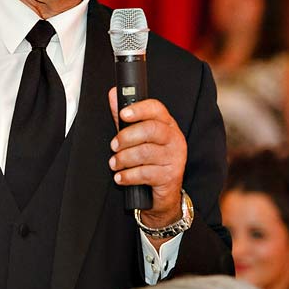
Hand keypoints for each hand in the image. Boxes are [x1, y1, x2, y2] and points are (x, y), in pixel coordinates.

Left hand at [107, 88, 186, 227]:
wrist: (163, 192)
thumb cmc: (149, 160)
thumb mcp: (136, 138)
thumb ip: (124, 118)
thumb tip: (113, 95)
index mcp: (166, 124)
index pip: (156, 109)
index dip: (139, 109)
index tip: (123, 114)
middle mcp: (173, 138)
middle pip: (150, 129)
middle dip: (126, 137)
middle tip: (114, 146)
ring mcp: (175, 157)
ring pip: (145, 152)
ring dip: (123, 159)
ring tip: (115, 164)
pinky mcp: (170, 176)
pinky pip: (145, 173)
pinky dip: (128, 176)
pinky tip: (121, 177)